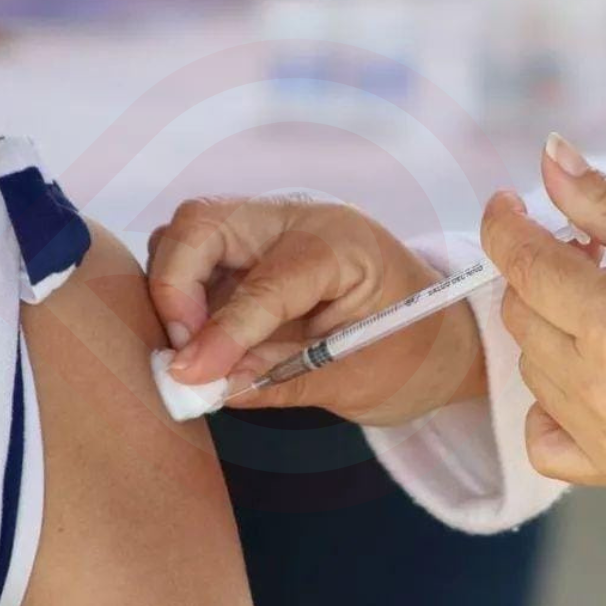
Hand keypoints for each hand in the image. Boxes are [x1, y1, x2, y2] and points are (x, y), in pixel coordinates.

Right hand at [148, 198, 486, 425]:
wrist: (434, 332)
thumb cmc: (410, 354)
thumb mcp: (358, 380)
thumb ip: (280, 379)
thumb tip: (207, 385)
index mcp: (342, 245)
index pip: (267, 279)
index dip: (224, 330)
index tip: (191, 376)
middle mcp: (297, 220)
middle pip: (201, 223)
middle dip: (174, 287)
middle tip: (185, 353)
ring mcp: (266, 229)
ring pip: (185, 235)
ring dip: (171, 291)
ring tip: (194, 350)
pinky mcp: (245, 251)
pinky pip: (190, 260)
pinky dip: (179, 299)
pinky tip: (200, 341)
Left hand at [483, 133, 605, 487]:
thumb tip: (549, 155)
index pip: (524, 266)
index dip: (504, 227)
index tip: (505, 207)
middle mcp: (602, 389)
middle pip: (520, 314)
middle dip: (543, 279)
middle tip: (589, 261)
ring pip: (528, 366)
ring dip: (551, 333)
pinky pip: (541, 438)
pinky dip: (550, 406)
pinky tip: (585, 379)